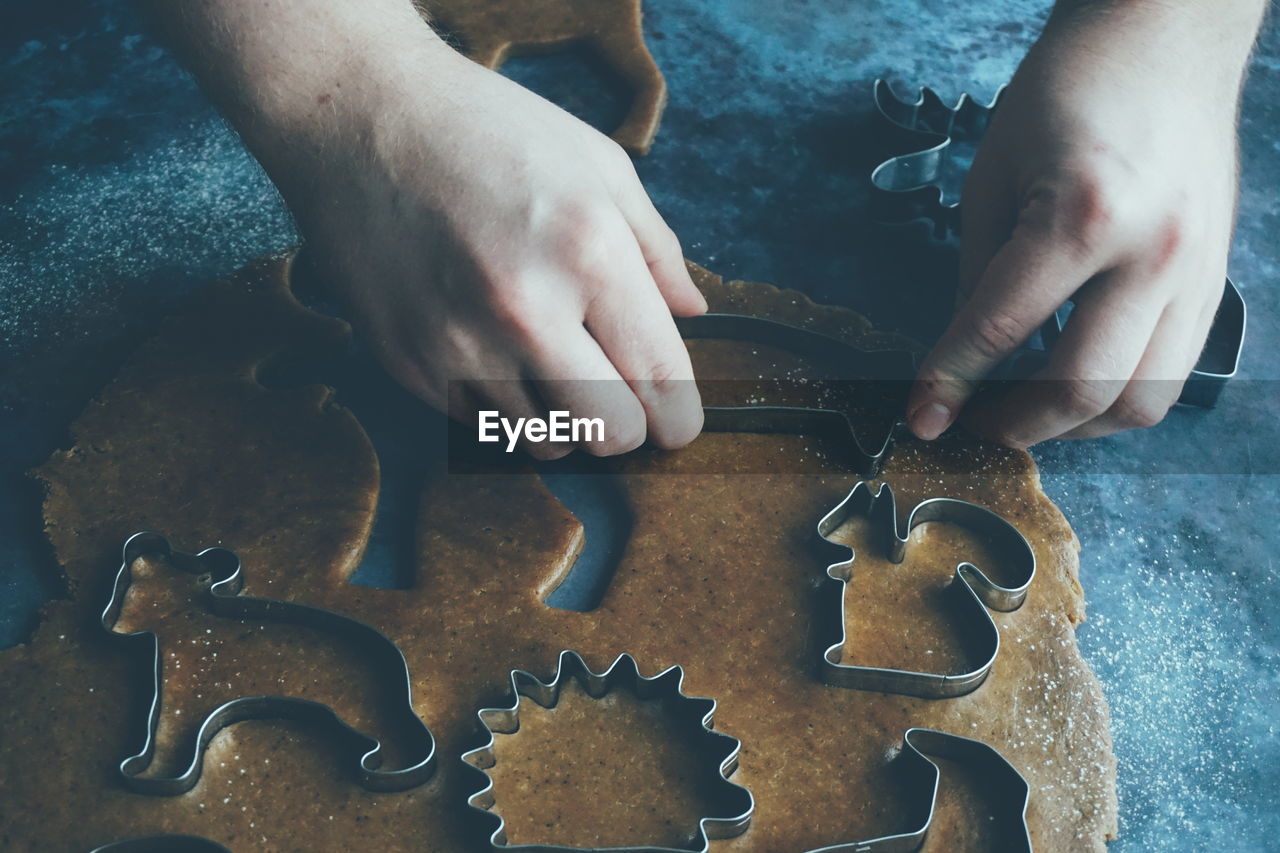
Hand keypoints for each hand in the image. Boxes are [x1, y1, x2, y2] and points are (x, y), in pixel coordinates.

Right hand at [148, 0, 703, 458]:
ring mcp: (458, 344)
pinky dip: (502, 403)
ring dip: (561, 416)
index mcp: (589, 253)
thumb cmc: (489, 131)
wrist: (358, 117)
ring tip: (548, 360)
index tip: (677, 422)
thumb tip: (691, 314)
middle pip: (610, 436)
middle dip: (626, 426)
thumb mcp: (598, 164)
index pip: (661, 381)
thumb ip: (656, 249)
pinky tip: (492, 346)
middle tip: (616, 394)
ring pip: (545, 442)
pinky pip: (481, 423)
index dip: (680, 417)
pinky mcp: (407, 363)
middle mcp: (525, 310)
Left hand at [906, 0, 1262, 447]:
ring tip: (1024, 412)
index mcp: (1082, 217)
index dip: (950, 383)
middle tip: (973, 425)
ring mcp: (1196, 272)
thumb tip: (965, 354)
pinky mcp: (1215, 280)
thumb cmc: (1070, 90)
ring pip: (1141, 401)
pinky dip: (1118, 394)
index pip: (1001, 328)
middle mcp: (1152, 254)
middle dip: (1015, 426)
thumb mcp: (993, 176)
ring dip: (1074, 427)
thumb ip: (979, 275)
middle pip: (1084, 390)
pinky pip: (1172, 371)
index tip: (922, 417)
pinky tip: (1075, 381)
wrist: (1165, 39)